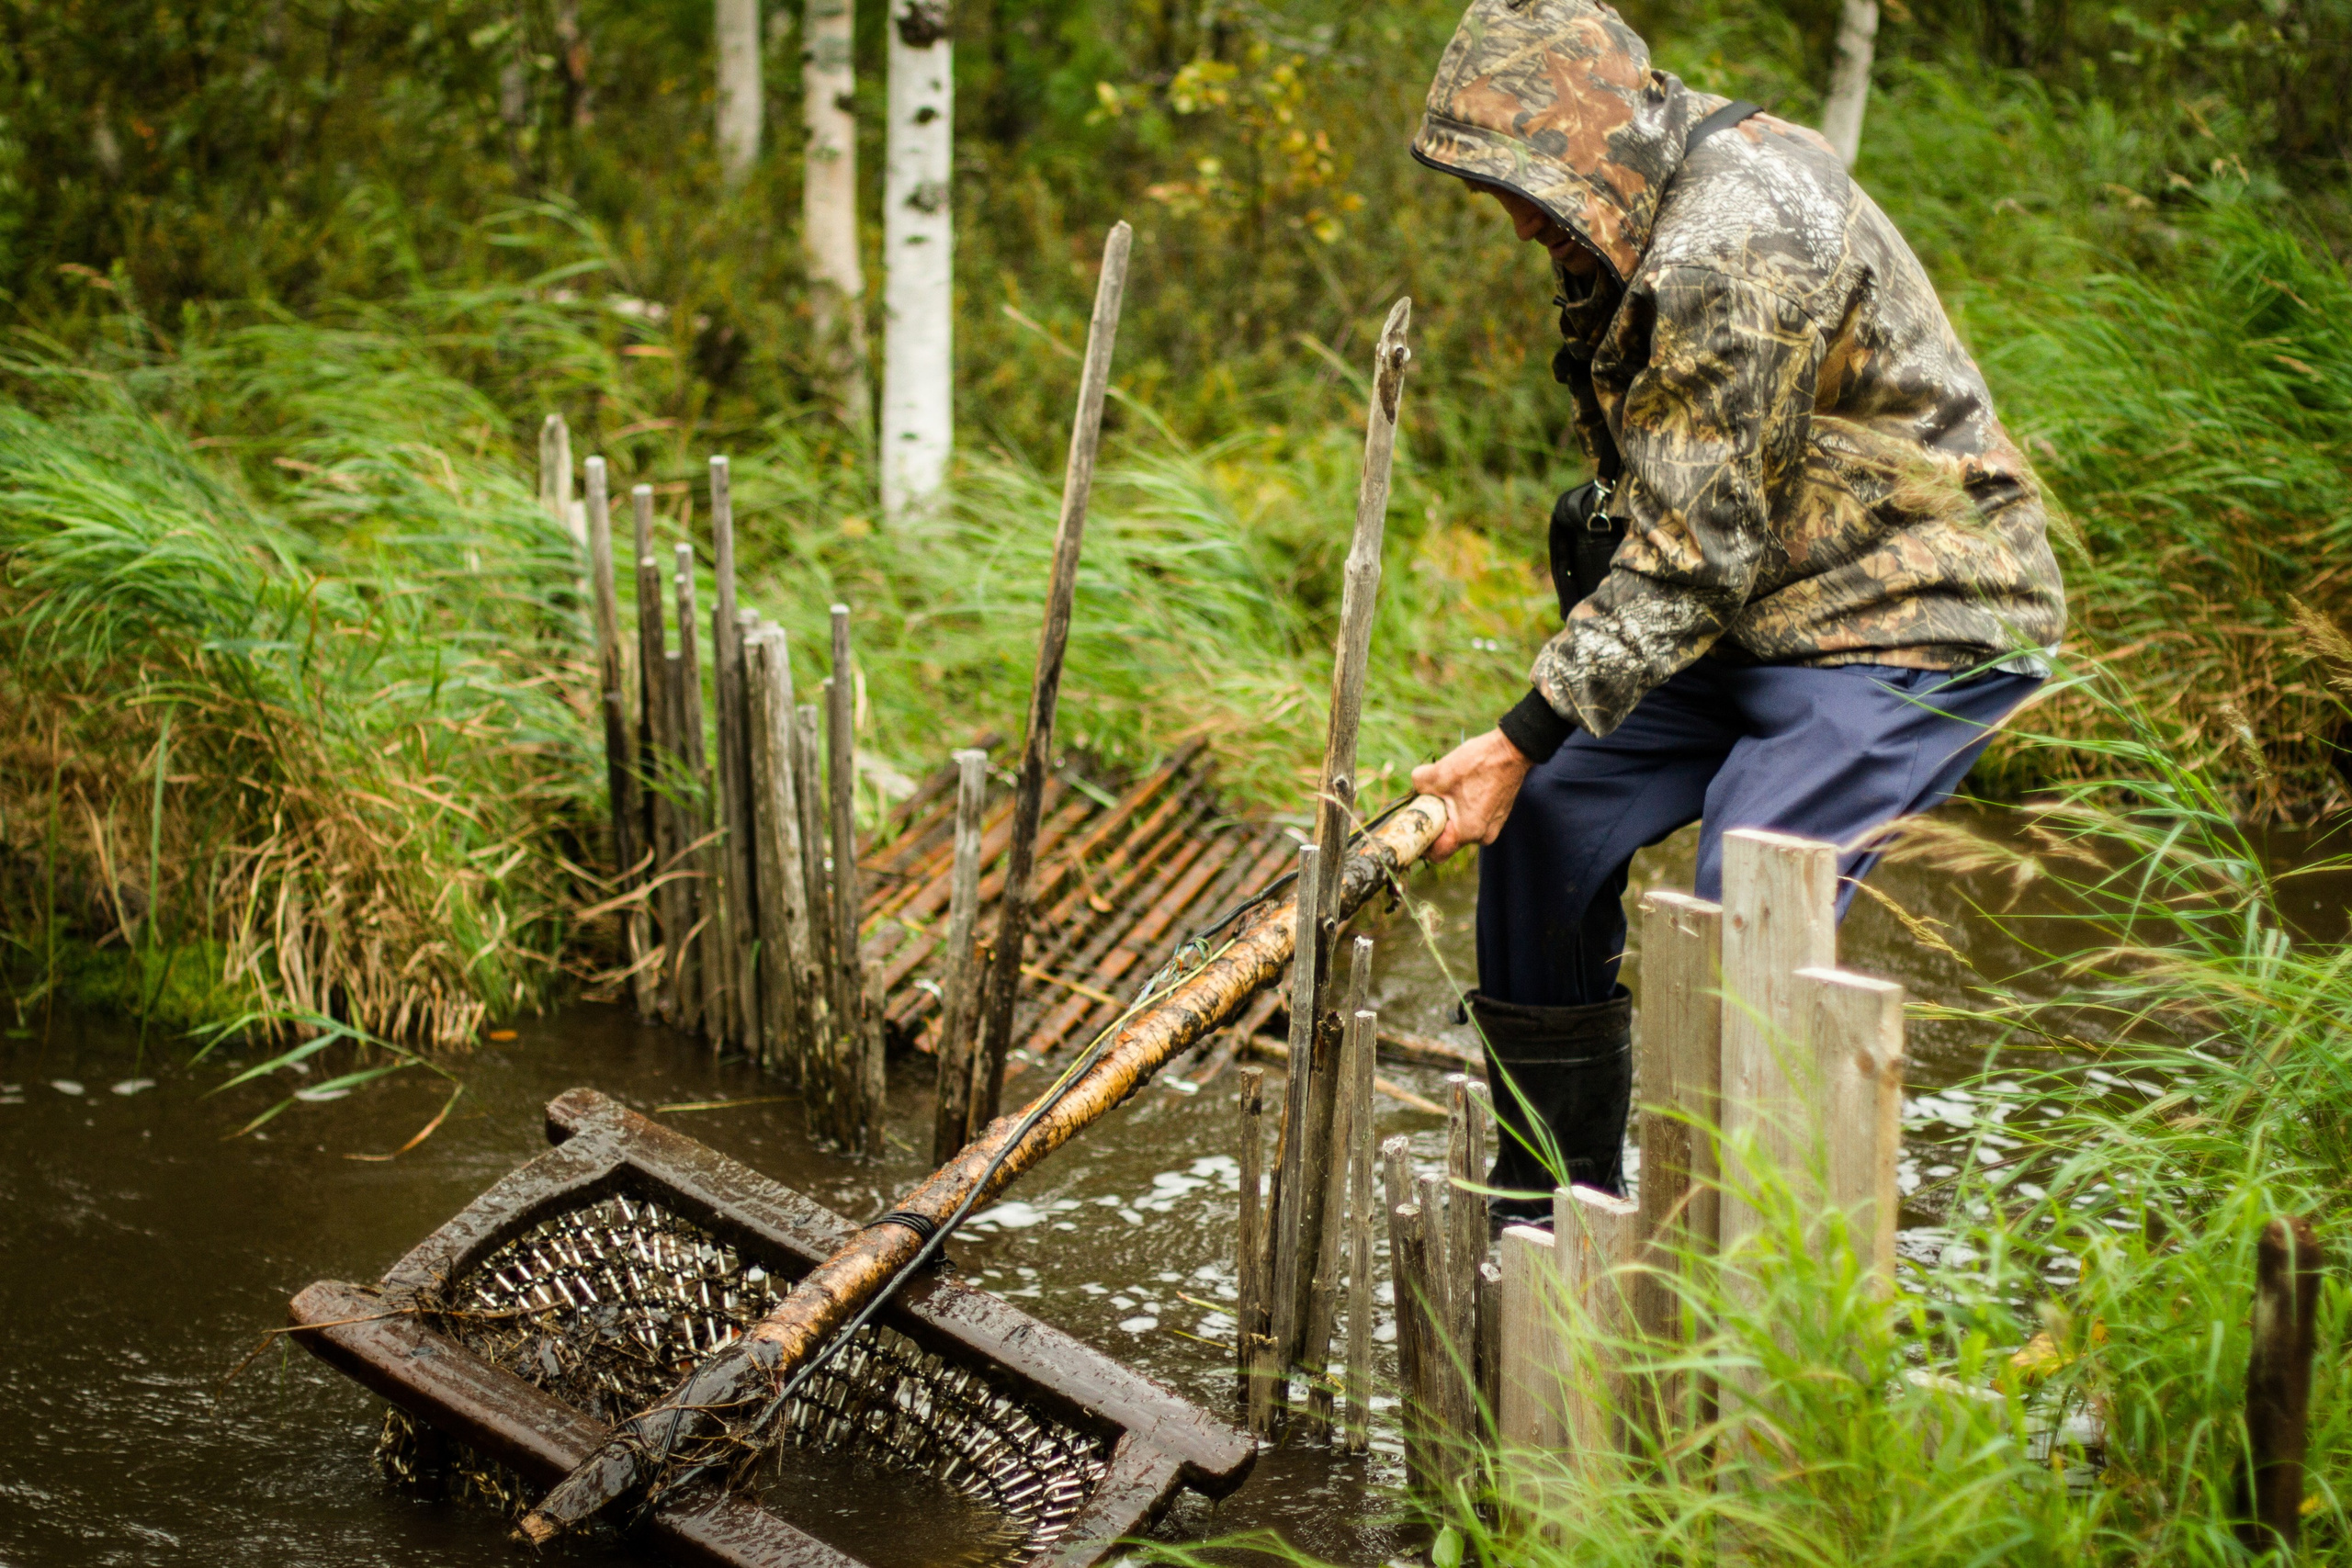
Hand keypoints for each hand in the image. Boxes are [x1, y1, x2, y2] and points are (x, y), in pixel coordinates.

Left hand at [1410, 729, 1532, 862]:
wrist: (1511, 750)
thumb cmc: (1477, 763)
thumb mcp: (1438, 773)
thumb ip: (1418, 784)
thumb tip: (1415, 789)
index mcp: (1467, 833)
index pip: (1437, 854)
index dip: (1422, 843)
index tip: (1414, 827)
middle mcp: (1483, 836)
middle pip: (1449, 839)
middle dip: (1437, 823)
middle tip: (1429, 801)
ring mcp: (1494, 826)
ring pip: (1461, 827)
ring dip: (1451, 813)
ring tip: (1450, 789)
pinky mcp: (1499, 815)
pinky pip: (1474, 818)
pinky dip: (1465, 807)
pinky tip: (1465, 786)